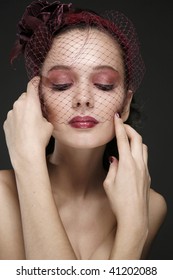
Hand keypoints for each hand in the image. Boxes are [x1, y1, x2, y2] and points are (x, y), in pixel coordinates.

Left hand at [3, 76, 52, 167]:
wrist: (26, 154)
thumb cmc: (38, 139)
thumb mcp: (49, 125)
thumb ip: (44, 115)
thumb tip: (41, 115)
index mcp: (31, 103)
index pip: (32, 85)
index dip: (35, 82)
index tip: (37, 80)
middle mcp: (18, 105)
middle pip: (25, 97)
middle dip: (31, 102)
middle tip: (38, 112)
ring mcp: (10, 114)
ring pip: (18, 108)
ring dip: (24, 112)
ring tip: (31, 126)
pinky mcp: (6, 123)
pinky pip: (13, 117)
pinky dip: (18, 120)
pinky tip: (24, 130)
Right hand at [103, 114, 150, 230]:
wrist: (134, 216)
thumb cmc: (119, 202)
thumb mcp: (109, 183)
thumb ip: (112, 168)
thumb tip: (114, 159)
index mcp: (127, 164)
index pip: (123, 139)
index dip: (119, 126)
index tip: (116, 118)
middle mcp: (138, 164)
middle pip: (137, 138)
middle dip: (130, 129)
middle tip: (122, 126)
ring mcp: (145, 169)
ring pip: (143, 147)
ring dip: (136, 140)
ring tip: (127, 140)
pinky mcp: (148, 176)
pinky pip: (144, 158)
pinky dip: (137, 152)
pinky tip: (130, 159)